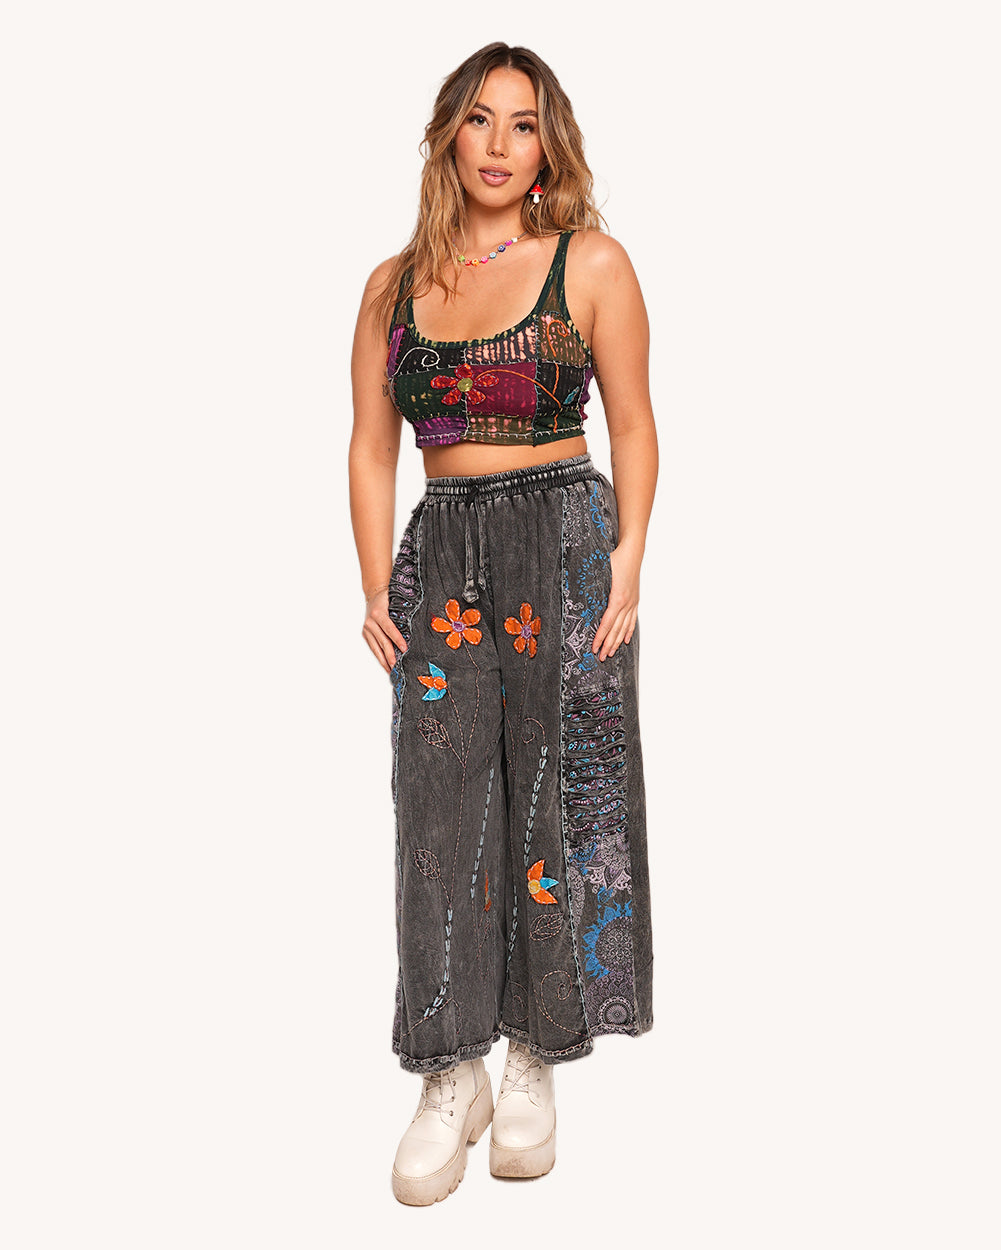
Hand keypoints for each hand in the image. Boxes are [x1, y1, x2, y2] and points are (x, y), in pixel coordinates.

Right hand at [363, 588, 408, 673]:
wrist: (374, 593)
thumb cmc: (388, 597)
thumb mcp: (396, 600)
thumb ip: (404, 612)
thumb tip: (418, 625)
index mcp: (378, 613)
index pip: (389, 628)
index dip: (397, 639)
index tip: (404, 648)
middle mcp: (370, 622)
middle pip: (382, 641)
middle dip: (390, 655)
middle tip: (397, 665)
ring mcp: (367, 629)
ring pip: (376, 648)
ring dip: (384, 660)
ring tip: (392, 670)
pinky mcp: (365, 634)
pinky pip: (373, 648)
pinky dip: (380, 657)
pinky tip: (386, 665)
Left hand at [592, 541, 640, 661]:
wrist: (632, 552)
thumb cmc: (615, 560)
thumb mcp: (599, 572)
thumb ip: (590, 584)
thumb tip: (573, 590)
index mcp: (616, 599)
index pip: (606, 624)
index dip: (600, 638)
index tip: (594, 649)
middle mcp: (626, 604)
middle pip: (616, 630)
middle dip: (608, 645)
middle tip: (602, 658)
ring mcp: (632, 603)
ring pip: (625, 628)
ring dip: (618, 642)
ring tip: (612, 653)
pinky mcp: (635, 600)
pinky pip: (632, 620)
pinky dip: (629, 631)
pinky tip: (626, 640)